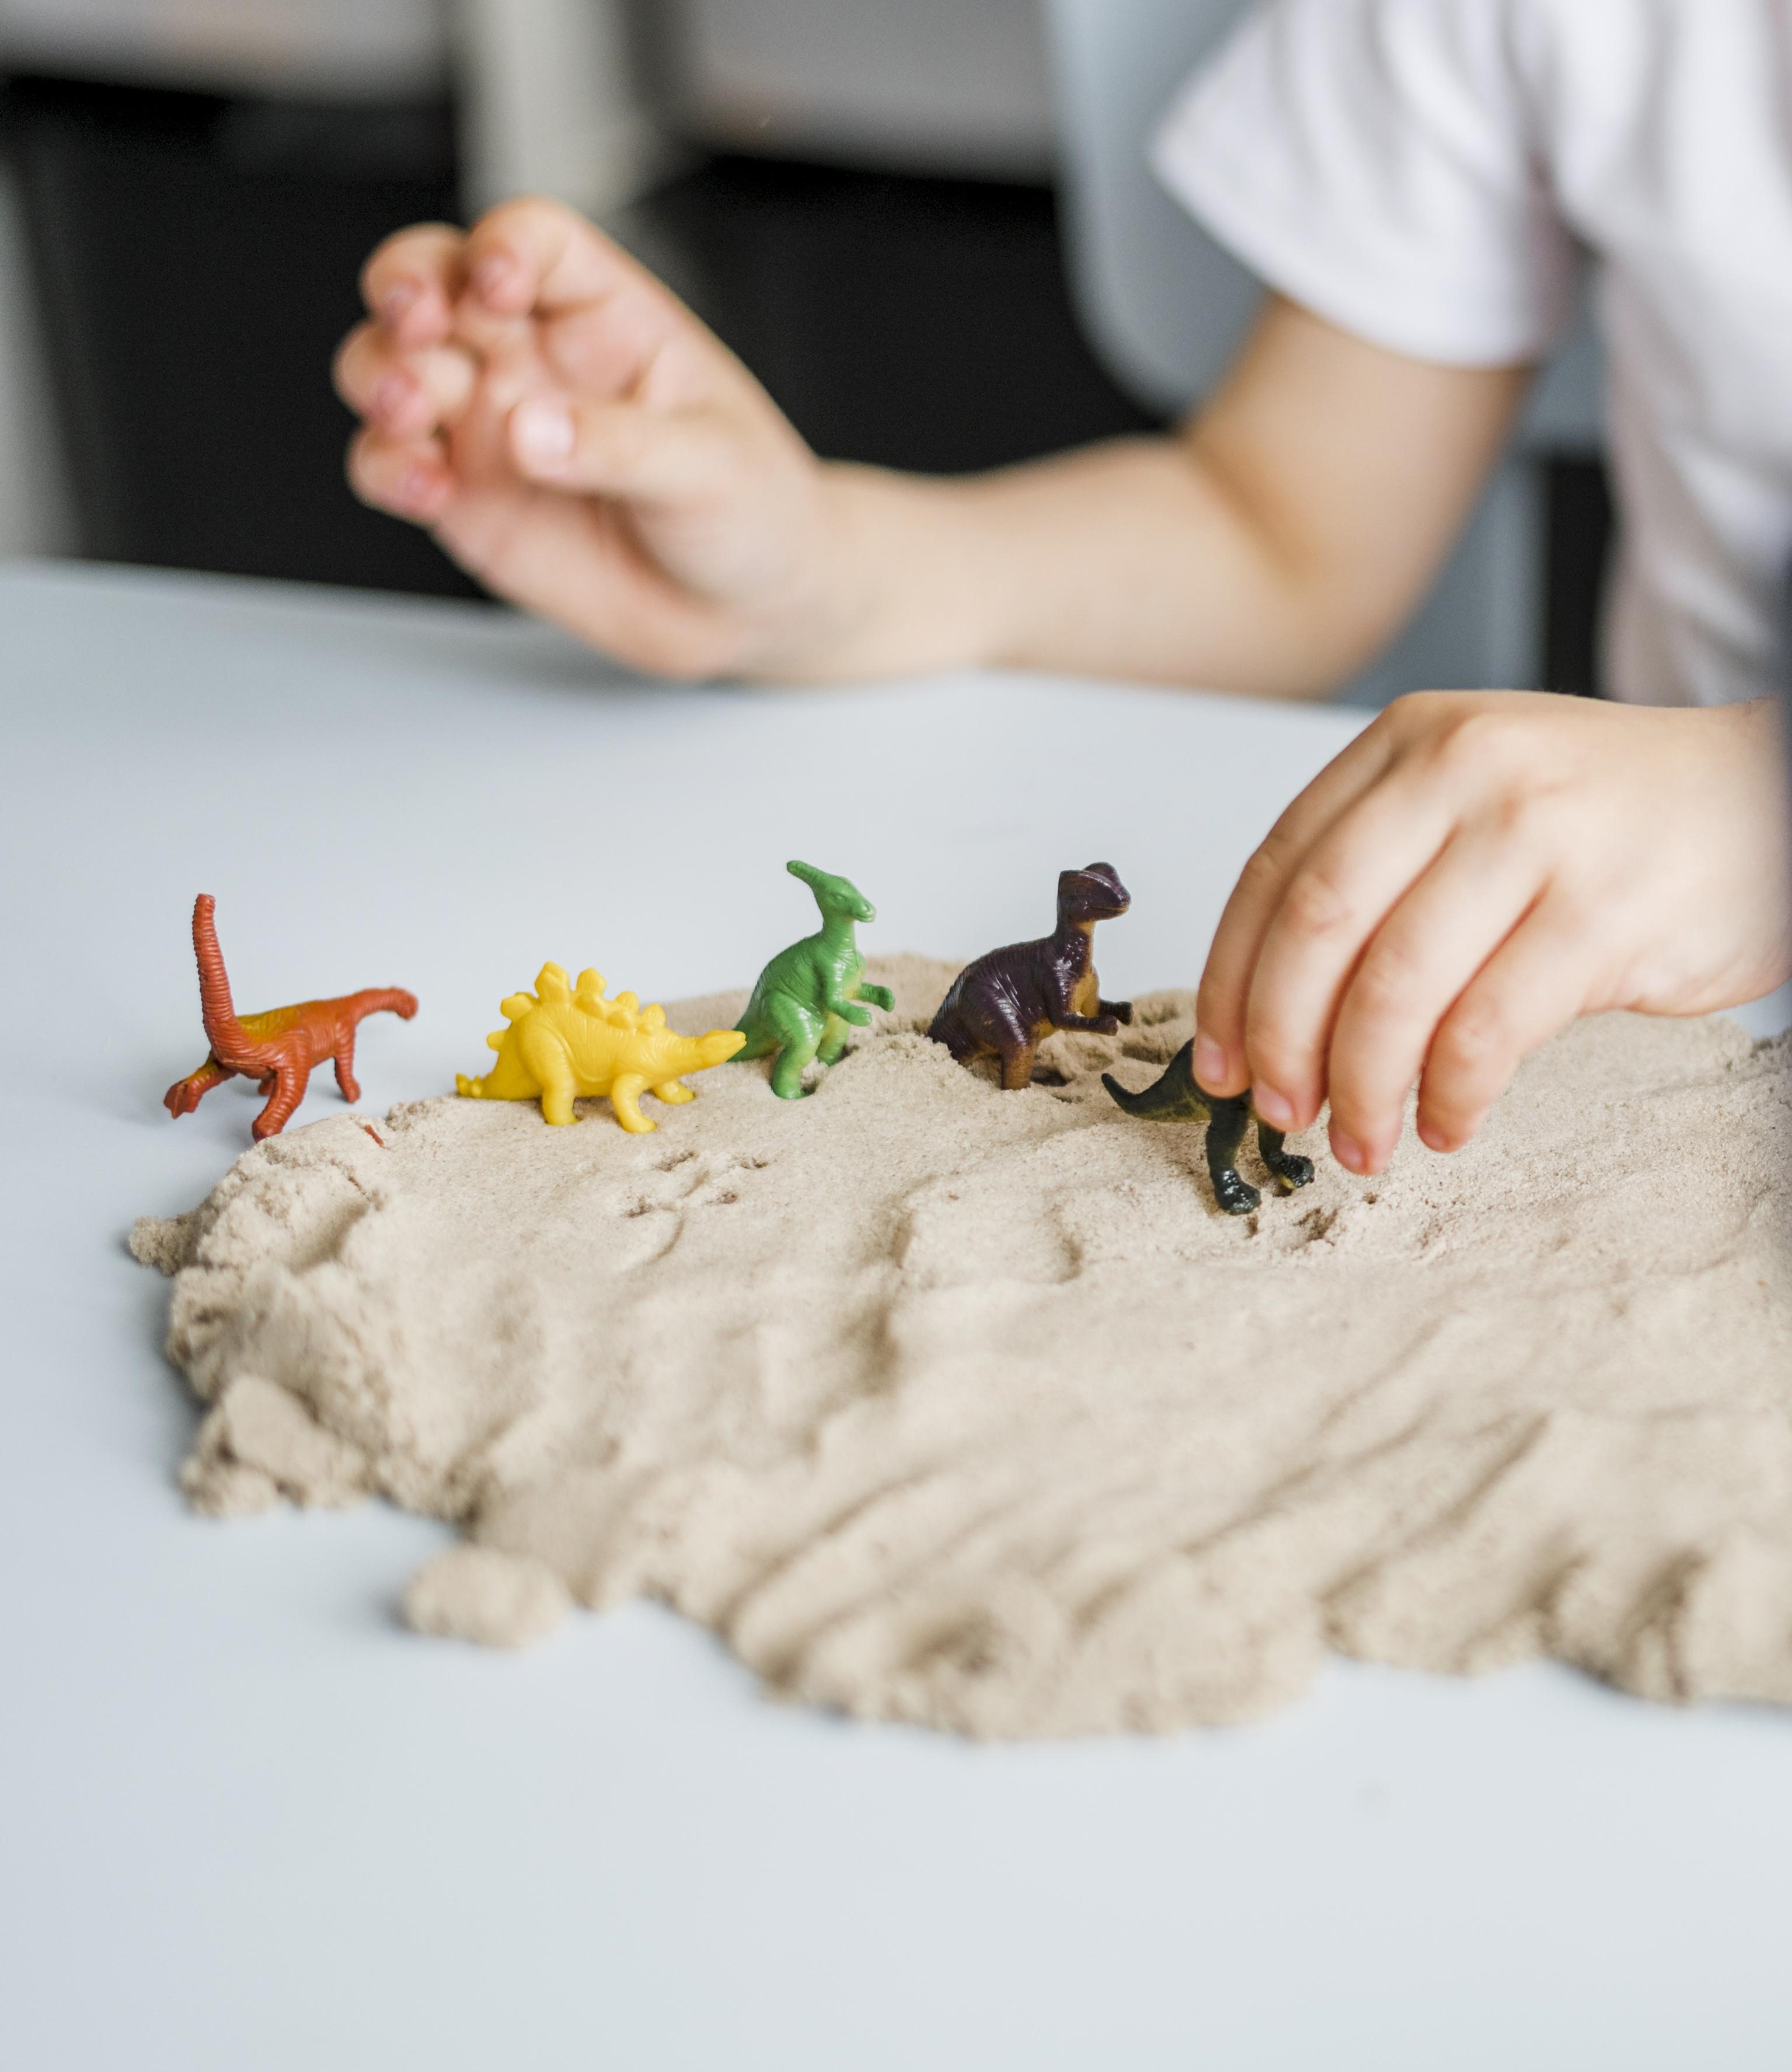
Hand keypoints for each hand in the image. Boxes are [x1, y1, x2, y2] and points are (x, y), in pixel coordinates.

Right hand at [333, 198, 865, 677]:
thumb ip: (619, 444)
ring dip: (381, 377)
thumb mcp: (710, 467)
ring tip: (412, 413)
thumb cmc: (751, 512)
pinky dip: (385, 468)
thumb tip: (529, 431)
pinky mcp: (466, 498)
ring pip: (390, 367)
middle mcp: (531, 357)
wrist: (745, 612)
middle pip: (432, 281)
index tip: (500, 283)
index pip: (534, 241)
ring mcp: (489, 426)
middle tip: (417, 328)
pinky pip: (391, 466)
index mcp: (603, 317)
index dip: (503, 244)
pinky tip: (424, 489)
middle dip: (404, 289)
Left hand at [1193, 691, 1791, 1173]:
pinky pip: (1486, 1031)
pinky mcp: (1601, 913)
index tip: (1219, 1060)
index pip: (1276, 870)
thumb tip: (1277, 1016)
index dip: (1231, 981)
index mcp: (1409, 743)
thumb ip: (1382, 873)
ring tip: (1361, 1143)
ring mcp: (1536, 835)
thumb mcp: (1476, 801)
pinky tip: (1446, 1124)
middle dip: (1283, 1042)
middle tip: (1282, 1112)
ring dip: (1361, 1087)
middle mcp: (1464, 771)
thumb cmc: (1608, 821)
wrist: (1768, 798)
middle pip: (1318, 928)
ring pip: (1394, 989)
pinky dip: (1449, 1096)